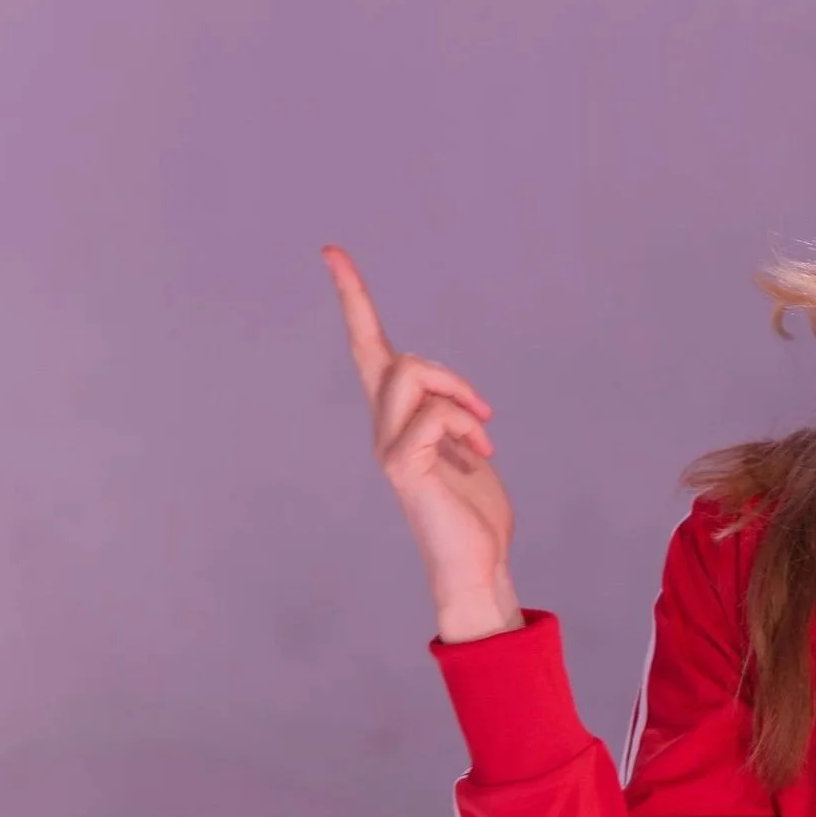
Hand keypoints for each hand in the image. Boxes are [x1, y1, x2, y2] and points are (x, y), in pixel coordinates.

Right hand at [322, 245, 522, 641]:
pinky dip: (464, 423)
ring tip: (482, 431)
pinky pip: (431, 415)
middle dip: (447, 373)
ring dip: (458, 393)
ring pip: (409, 373)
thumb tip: (452, 396)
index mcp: (397, 419)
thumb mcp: (466, 447)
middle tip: (483, 413)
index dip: (353, 299)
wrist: (477, 564)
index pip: (368, 348)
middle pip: (386, 353)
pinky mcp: (403, 467)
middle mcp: (382, 428)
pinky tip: (481, 453)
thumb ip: (450, 413)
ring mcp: (388, 448)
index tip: (332, 252)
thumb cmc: (475, 513)